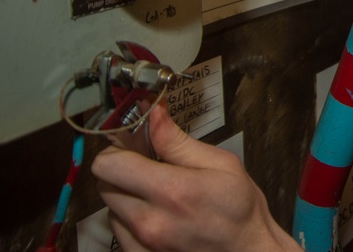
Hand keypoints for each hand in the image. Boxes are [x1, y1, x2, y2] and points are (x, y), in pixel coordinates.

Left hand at [92, 104, 300, 251]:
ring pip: (110, 208)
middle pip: (104, 185)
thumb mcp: (221, 165)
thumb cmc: (240, 208)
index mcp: (170, 191)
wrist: (248, 251)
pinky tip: (157, 216)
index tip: (133, 146)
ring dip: (127, 197)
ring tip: (158, 195)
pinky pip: (119, 232)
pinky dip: (131, 220)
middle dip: (122, 170)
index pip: (108, 165)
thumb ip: (178, 142)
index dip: (118, 149)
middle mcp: (149, 221)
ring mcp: (143, 245)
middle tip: (148, 167)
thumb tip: (153, 115)